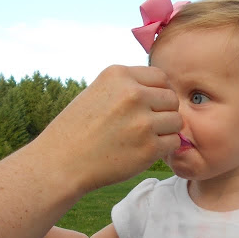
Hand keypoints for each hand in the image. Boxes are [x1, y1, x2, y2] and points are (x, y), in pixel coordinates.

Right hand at [35, 65, 181, 192]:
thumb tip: (162, 90)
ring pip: (176, 121)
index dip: (158, 93)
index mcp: (119, 75)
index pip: (160, 77)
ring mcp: (143, 121)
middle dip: (163, 112)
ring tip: (144, 138)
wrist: (62, 162)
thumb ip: (127, 88)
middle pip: (172, 98)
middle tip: (146, 126)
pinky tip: (145, 151)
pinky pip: (173, 142)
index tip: (147, 107)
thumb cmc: (77, 130)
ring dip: (166, 131)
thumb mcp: (97, 93)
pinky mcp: (149, 148)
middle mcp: (133, 94)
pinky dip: (163, 148)